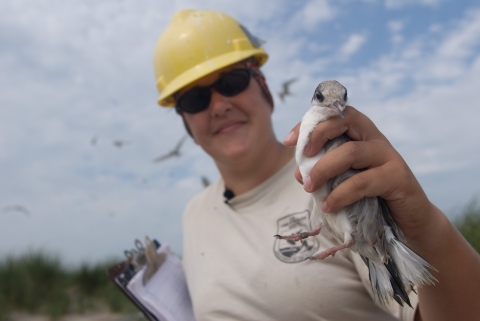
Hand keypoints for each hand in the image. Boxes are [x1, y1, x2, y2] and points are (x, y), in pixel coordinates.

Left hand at [284, 106, 436, 240]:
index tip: (288, 141)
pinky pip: (362, 182)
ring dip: (323, 170)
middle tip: (301, 159)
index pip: (334, 115)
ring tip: (309, 188)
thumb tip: (298, 173)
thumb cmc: (372, 198)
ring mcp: (389, 156)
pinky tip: (328, 206)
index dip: (310, 123)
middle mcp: (376, 139)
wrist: (408, 222)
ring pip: (350, 152)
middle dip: (317, 135)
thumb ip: (325, 172)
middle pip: (344, 121)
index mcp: (362, 134)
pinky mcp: (398, 177)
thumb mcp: (345, 180)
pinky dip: (340, 194)